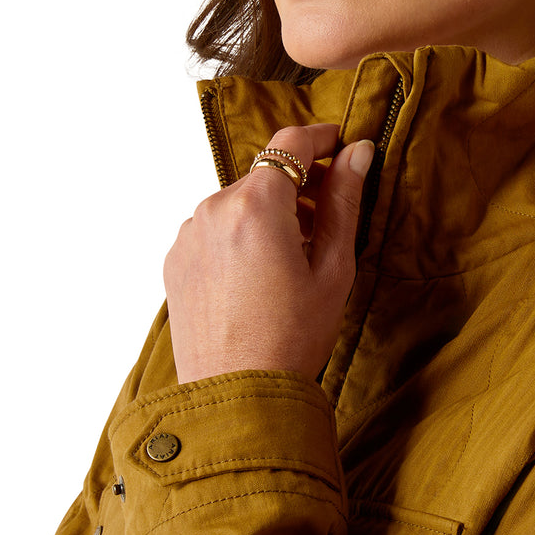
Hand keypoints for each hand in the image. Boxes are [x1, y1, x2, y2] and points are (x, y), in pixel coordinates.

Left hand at [164, 123, 373, 382]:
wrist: (238, 395)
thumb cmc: (292, 338)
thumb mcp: (334, 268)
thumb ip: (345, 202)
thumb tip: (358, 154)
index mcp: (257, 205)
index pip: (291, 144)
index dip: (322, 138)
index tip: (341, 145)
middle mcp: (214, 208)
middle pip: (265, 177)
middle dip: (298, 189)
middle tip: (328, 225)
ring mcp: (189, 234)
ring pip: (239, 204)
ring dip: (268, 216)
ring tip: (293, 262)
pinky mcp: (176, 259)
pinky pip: (215, 231)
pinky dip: (240, 239)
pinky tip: (260, 280)